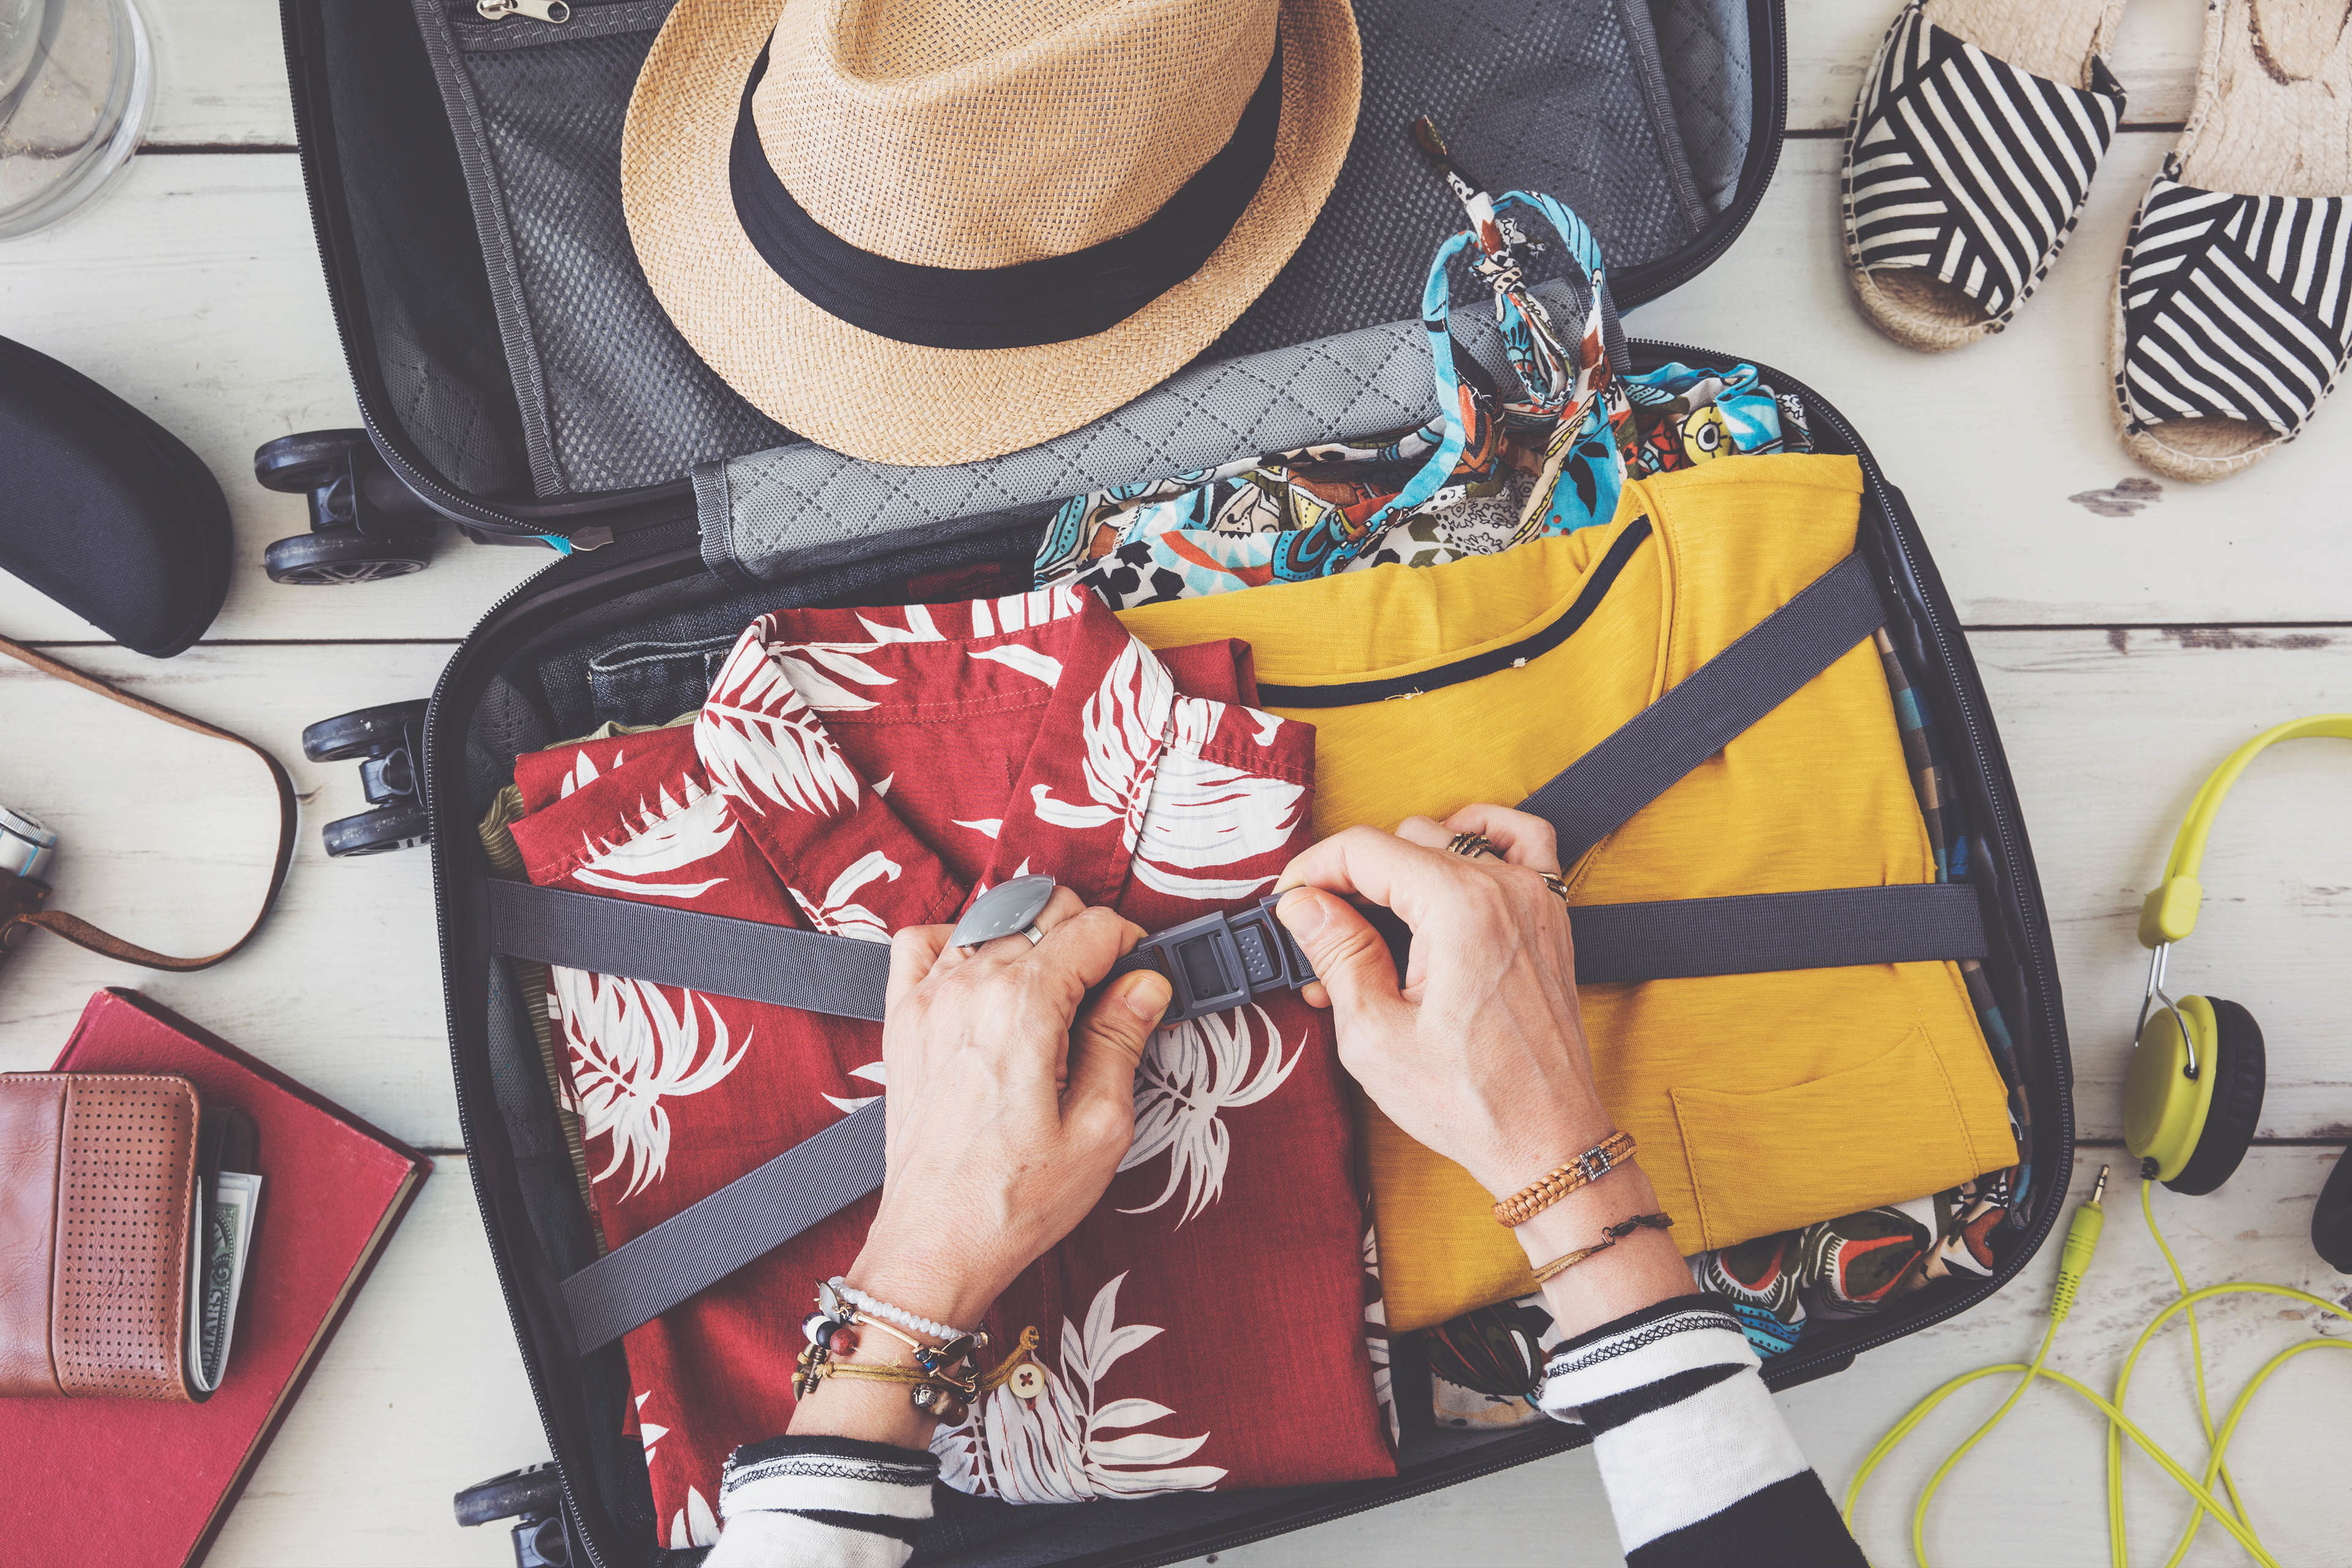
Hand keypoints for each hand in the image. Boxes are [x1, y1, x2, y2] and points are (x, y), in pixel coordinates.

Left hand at [791, 887, 1171, 1445]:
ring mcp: (928, 998)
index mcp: (1024, 1005)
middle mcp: (969, 986)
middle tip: (1103, 999)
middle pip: (1045, 912)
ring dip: (1030, 942)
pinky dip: (958, 942)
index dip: (1131, 949)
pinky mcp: (902, 1019)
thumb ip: (1122, 1039)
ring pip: (993, 919)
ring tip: (1051, 999)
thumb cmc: (1015, 1199)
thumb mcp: (1101, 1127)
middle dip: (1085, 941)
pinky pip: (924, 942)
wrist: (937, 1244)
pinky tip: (985, 980)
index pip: (1094, 928)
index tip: (1140, 982)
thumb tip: (1145, 984)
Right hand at [1272, 806, 1607, 1195]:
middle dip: (1350, 889)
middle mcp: (1504, 888)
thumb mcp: (1374, 1035)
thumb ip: (1336, 953)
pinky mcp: (1549, 916)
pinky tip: (1448, 863)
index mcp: (1459, 908)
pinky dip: (1481, 836)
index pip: (1363, 849)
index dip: (1311, 872)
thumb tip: (1303, 905)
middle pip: (1399, 842)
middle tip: (1327, 954)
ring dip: (1400, 872)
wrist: (1545, 1139)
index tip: (1289, 905)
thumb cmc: (1473, 1102)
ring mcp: (1534, 897)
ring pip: (1448, 837)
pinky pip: (1523, 839)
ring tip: (1375, 934)